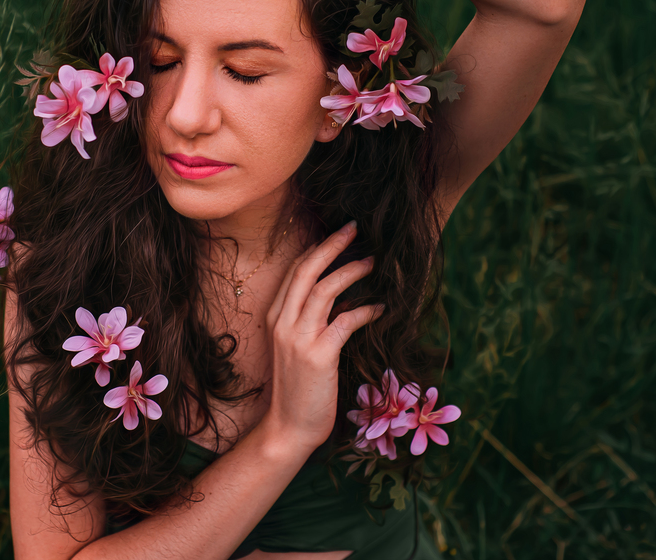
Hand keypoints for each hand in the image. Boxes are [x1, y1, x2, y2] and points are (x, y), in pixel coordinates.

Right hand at [260, 221, 382, 458]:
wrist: (289, 427)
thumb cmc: (297, 389)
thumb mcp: (296, 348)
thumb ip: (309, 322)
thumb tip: (340, 300)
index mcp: (275, 317)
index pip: (295, 272)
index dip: (317, 249)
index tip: (338, 235)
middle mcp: (283, 322)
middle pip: (306, 271)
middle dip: (331, 245)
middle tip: (354, 228)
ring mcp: (299, 338)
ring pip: (324, 290)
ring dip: (351, 271)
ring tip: (372, 262)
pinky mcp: (318, 356)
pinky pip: (345, 322)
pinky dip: (365, 310)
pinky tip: (381, 308)